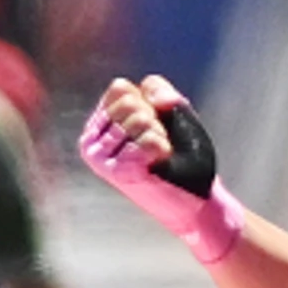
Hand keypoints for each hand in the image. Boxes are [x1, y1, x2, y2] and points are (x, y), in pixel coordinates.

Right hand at [79, 76, 244, 263]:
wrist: (196, 199)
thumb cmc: (182, 154)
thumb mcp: (172, 111)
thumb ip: (158, 89)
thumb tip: (150, 99)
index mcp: (98, 125)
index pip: (119, 88)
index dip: (147, 101)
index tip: (153, 125)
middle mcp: (91, 142)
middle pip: (128, 102)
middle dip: (154, 118)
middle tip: (158, 143)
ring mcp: (102, 159)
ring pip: (139, 119)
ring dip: (159, 134)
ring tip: (158, 157)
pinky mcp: (119, 172)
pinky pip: (148, 139)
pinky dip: (163, 147)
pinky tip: (159, 164)